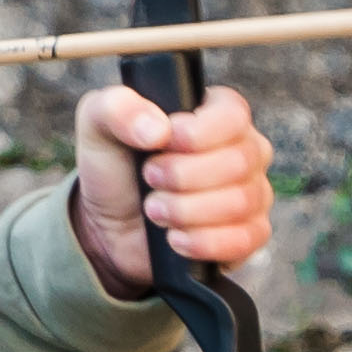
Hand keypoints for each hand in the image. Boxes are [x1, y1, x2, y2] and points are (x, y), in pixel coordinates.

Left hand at [70, 84, 270, 295]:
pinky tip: (175, 239)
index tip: (159, 143)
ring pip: (240, 202)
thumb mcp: (99, 126)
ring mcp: (253, 193)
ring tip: (155, 209)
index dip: (196, 134)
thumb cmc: (114, 167)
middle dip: (183, 177)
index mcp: (218, 113)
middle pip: (239, 162)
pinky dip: (203, 242)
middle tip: (149, 179)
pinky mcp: (249, 234)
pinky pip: (245, 239)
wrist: (110, 226)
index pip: (233, 116)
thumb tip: (157, 129)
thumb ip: (117, 109)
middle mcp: (245, 150)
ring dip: (186, 211)